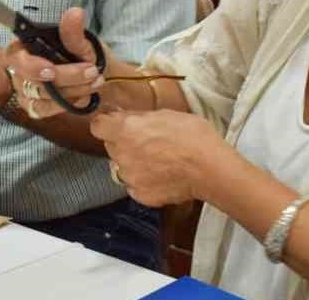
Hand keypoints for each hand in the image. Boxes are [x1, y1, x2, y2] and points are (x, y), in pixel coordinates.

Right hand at [6, 7, 101, 119]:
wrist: (101, 78)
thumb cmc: (86, 56)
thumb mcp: (84, 42)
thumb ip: (74, 33)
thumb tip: (74, 13)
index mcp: (25, 46)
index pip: (15, 56)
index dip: (30, 65)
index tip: (52, 70)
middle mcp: (20, 69)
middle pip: (31, 80)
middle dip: (65, 77)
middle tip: (92, 71)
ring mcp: (25, 90)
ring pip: (41, 96)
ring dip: (72, 90)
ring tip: (95, 80)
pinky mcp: (35, 107)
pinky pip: (45, 110)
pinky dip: (67, 104)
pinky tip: (84, 95)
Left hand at [90, 109, 225, 206]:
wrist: (210, 169)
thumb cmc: (193, 136)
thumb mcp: (166, 114)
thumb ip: (139, 117)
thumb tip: (123, 115)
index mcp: (125, 130)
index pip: (97, 126)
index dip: (107, 124)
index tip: (116, 124)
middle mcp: (121, 154)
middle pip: (112, 146)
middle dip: (124, 143)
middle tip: (148, 142)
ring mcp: (129, 177)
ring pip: (122, 167)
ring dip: (134, 163)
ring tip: (159, 161)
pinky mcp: (140, 194)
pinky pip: (135, 185)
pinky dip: (145, 181)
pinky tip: (162, 175)